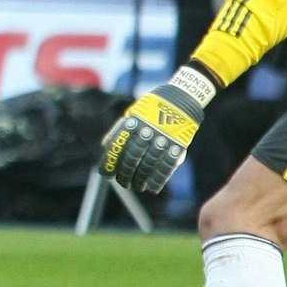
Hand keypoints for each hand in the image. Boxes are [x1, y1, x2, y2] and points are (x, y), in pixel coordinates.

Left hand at [99, 67, 216, 193]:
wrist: (181, 98)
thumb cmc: (152, 108)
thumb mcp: (133, 114)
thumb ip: (119, 130)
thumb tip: (105, 145)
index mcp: (133, 124)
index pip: (116, 148)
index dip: (110, 163)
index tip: (107, 174)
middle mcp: (146, 132)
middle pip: (131, 160)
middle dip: (126, 175)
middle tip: (124, 183)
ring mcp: (162, 139)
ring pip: (147, 166)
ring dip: (141, 180)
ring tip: (138, 186)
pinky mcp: (177, 146)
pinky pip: (166, 167)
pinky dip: (159, 180)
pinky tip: (153, 188)